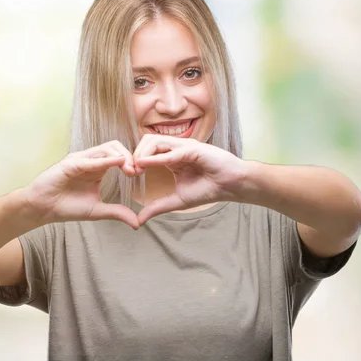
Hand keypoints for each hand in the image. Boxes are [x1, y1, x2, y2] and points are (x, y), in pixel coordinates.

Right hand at [22, 140, 139, 228]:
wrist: (42, 210)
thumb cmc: (66, 207)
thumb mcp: (97, 211)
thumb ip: (117, 213)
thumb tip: (138, 223)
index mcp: (98, 168)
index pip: (119, 155)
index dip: (132, 162)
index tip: (140, 175)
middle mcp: (90, 160)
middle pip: (115, 147)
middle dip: (130, 157)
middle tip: (137, 172)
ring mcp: (79, 160)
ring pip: (105, 149)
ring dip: (121, 157)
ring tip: (130, 170)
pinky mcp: (69, 164)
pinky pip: (89, 160)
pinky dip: (105, 161)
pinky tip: (117, 163)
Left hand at [132, 134, 246, 224]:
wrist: (230, 187)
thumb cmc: (208, 189)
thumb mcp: (177, 201)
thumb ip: (158, 207)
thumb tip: (138, 219)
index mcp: (172, 158)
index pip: (147, 150)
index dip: (135, 160)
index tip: (130, 175)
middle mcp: (176, 149)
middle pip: (147, 141)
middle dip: (135, 154)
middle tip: (130, 171)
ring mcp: (184, 147)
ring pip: (155, 141)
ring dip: (142, 154)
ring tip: (136, 169)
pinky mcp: (193, 149)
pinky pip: (171, 151)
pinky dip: (156, 158)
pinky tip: (145, 165)